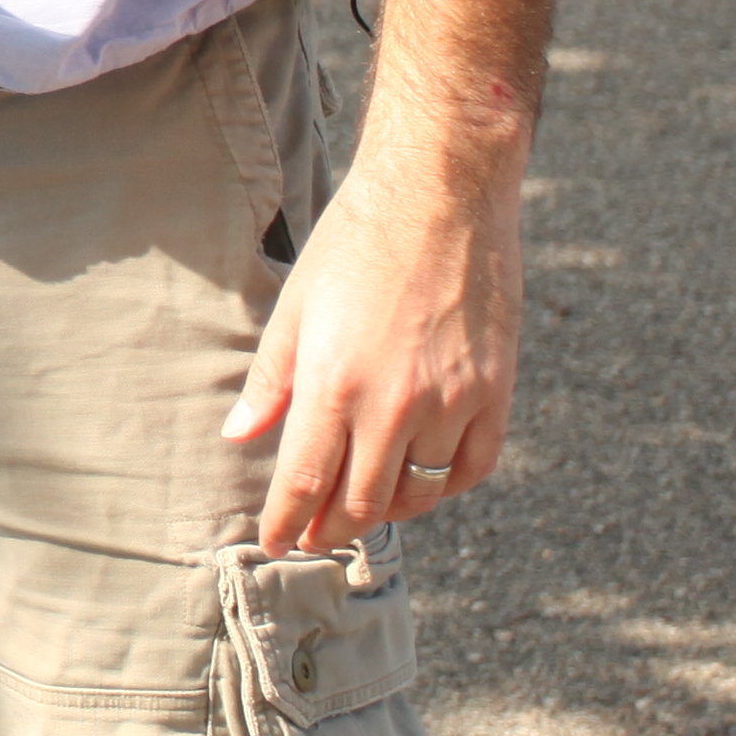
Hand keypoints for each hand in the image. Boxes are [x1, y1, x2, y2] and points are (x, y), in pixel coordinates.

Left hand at [224, 144, 521, 554]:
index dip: (287, 523)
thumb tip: (239, 438)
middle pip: (361, 502)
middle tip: (314, 534)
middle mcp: (395, 403)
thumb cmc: (355, 242)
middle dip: (331, 527)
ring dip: (386, 512)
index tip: (277, 542)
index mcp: (333, 382)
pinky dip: (444, 486)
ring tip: (362, 509)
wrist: (440, 193)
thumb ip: (269, 381)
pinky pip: (472, 467)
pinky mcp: (497, 391)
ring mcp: (453, 401)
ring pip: (418, 493)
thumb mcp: (295, 306)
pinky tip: (422, 481)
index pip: (304, 483)